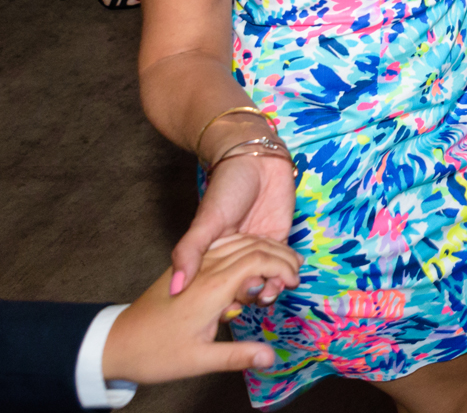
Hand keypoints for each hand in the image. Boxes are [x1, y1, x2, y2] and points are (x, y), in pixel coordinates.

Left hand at [104, 236, 299, 385]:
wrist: (117, 343)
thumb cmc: (156, 353)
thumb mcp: (198, 360)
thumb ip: (237, 355)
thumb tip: (270, 357)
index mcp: (213, 288)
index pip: (259, 260)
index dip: (282, 267)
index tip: (294, 284)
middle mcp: (207, 270)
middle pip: (254, 247)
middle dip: (280, 257)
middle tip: (294, 277)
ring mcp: (196, 266)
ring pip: (239, 242)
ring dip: (265, 249)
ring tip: (281, 266)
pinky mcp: (187, 267)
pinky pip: (223, 245)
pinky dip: (245, 245)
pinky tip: (252, 258)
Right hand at [170, 151, 296, 295]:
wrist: (258, 160)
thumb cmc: (227, 188)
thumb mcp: (205, 221)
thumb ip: (189, 252)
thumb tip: (175, 288)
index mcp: (213, 257)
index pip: (218, 289)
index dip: (226, 301)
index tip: (233, 305)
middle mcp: (235, 257)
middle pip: (245, 288)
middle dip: (254, 296)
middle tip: (261, 293)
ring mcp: (259, 249)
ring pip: (267, 279)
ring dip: (274, 288)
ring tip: (277, 287)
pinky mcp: (279, 239)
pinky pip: (285, 263)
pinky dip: (289, 271)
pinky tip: (291, 272)